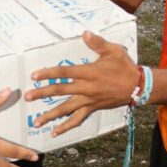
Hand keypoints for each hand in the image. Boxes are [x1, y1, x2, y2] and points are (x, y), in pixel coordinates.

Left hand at [24, 31, 139, 136]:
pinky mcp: (93, 108)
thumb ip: (98, 43)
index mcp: (89, 72)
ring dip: (50, 115)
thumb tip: (85, 33)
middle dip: (43, 94)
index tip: (34, 76)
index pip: (65, 72)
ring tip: (36, 122)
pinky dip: (66, 126)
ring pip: (67, 109)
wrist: (138, 86)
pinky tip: (55, 132)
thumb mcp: (113, 50)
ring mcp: (89, 100)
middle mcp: (87, 88)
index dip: (49, 74)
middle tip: (27, 97)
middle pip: (61, 91)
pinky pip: (77, 120)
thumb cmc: (125, 66)